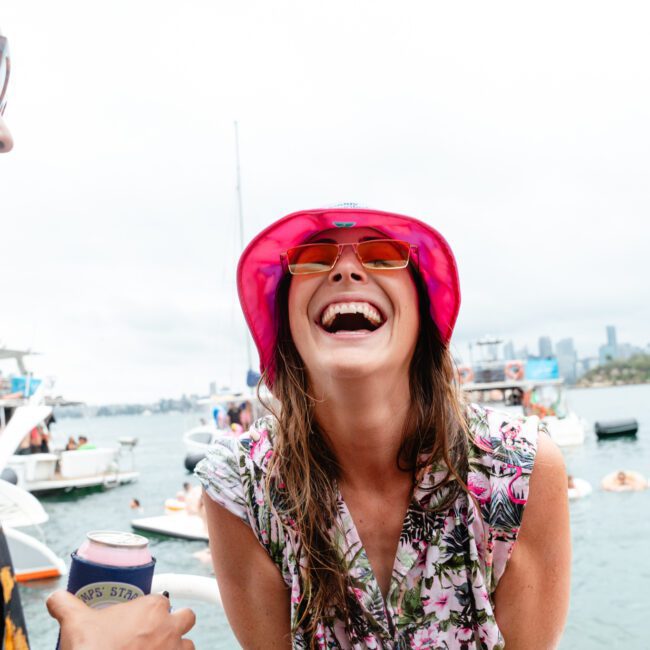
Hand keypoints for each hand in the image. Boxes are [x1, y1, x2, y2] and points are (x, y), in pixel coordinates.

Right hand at [46, 590, 195, 649]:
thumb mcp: (75, 623)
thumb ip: (65, 604)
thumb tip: (54, 597)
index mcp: (153, 608)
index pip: (162, 601)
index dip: (152, 610)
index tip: (141, 620)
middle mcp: (170, 626)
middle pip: (185, 617)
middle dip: (175, 624)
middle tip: (155, 634)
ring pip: (188, 644)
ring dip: (177, 647)